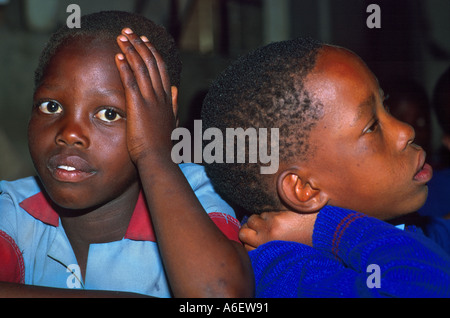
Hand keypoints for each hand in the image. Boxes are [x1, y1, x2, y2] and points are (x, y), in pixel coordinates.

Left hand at [115, 28, 175, 164]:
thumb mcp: (172, 121)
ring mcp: (151, 100)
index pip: (162, 69)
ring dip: (131, 50)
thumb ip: (174, 104)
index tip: (145, 42)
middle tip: (131, 32)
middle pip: (152, 63)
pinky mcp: (139, 106)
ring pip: (142, 68)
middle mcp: (161, 96)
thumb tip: (177, 90)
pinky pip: (131, 81)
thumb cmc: (164, 145)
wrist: (160, 159)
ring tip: (122, 37)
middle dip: (140, 45)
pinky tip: (118, 56)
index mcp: (168, 99)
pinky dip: (125, 67)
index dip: (153, 53)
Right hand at [239, 211, 317, 250]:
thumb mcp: (285, 249)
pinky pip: (264, 214)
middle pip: (243, 233)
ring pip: (251, 220)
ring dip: (258, 219)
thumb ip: (269, 246)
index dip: (248, 241)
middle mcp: (266, 243)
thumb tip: (255, 238)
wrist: (321, 232)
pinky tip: (279, 217)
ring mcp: (269, 230)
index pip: (246, 247)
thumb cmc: (305, 241)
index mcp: (269, 252)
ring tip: (270, 221)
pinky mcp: (275, 219)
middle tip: (257, 228)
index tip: (254, 237)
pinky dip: (269, 215)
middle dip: (247, 229)